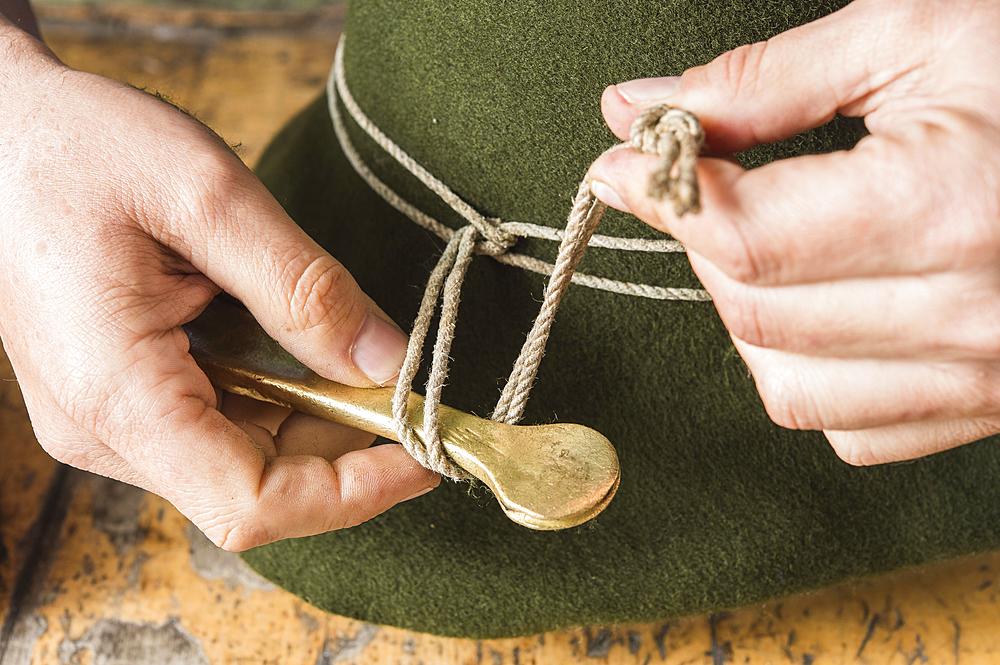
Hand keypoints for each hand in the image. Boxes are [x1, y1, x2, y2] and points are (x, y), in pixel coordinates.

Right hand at [0, 28, 437, 549]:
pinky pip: (220, 428)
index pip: (253, 504)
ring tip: (368, 366)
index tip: (426, 455)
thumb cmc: (80, 149)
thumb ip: (304, 288)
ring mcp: (110, 421)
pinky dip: (283, 403)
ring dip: (319, 425)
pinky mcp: (122, 401)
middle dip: (348, 450)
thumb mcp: (208, 196)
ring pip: (244, 462)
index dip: (353, 493)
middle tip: (413, 392)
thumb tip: (388, 363)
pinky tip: (310, 356)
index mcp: (118, 396)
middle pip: (257, 488)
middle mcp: (106, 430)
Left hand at [590, 0, 999, 464]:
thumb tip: (639, 108)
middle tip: (708, 182)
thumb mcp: (914, 36)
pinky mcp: (986, 402)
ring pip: (788, 385)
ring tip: (775, 238)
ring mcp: (982, 374)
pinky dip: (808, 372)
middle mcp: (968, 316)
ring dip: (746, 312)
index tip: (625, 161)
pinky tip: (828, 306)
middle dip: (702, 242)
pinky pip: (852, 427)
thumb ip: (763, 82)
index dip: (664, 198)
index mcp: (946, 209)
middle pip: (753, 312)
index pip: (744, 238)